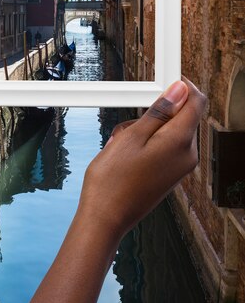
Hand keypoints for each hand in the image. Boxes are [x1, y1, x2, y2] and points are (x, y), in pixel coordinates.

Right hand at [79, 77, 206, 236]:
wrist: (105, 218)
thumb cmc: (112, 181)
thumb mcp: (131, 137)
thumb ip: (159, 112)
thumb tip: (180, 90)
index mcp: (180, 143)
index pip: (196, 102)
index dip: (181, 87)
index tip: (161, 84)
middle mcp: (187, 155)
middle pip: (179, 116)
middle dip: (153, 113)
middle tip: (127, 128)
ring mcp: (180, 167)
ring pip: (167, 131)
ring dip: (144, 129)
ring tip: (120, 145)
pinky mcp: (170, 174)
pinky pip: (163, 146)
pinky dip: (145, 144)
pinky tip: (125, 155)